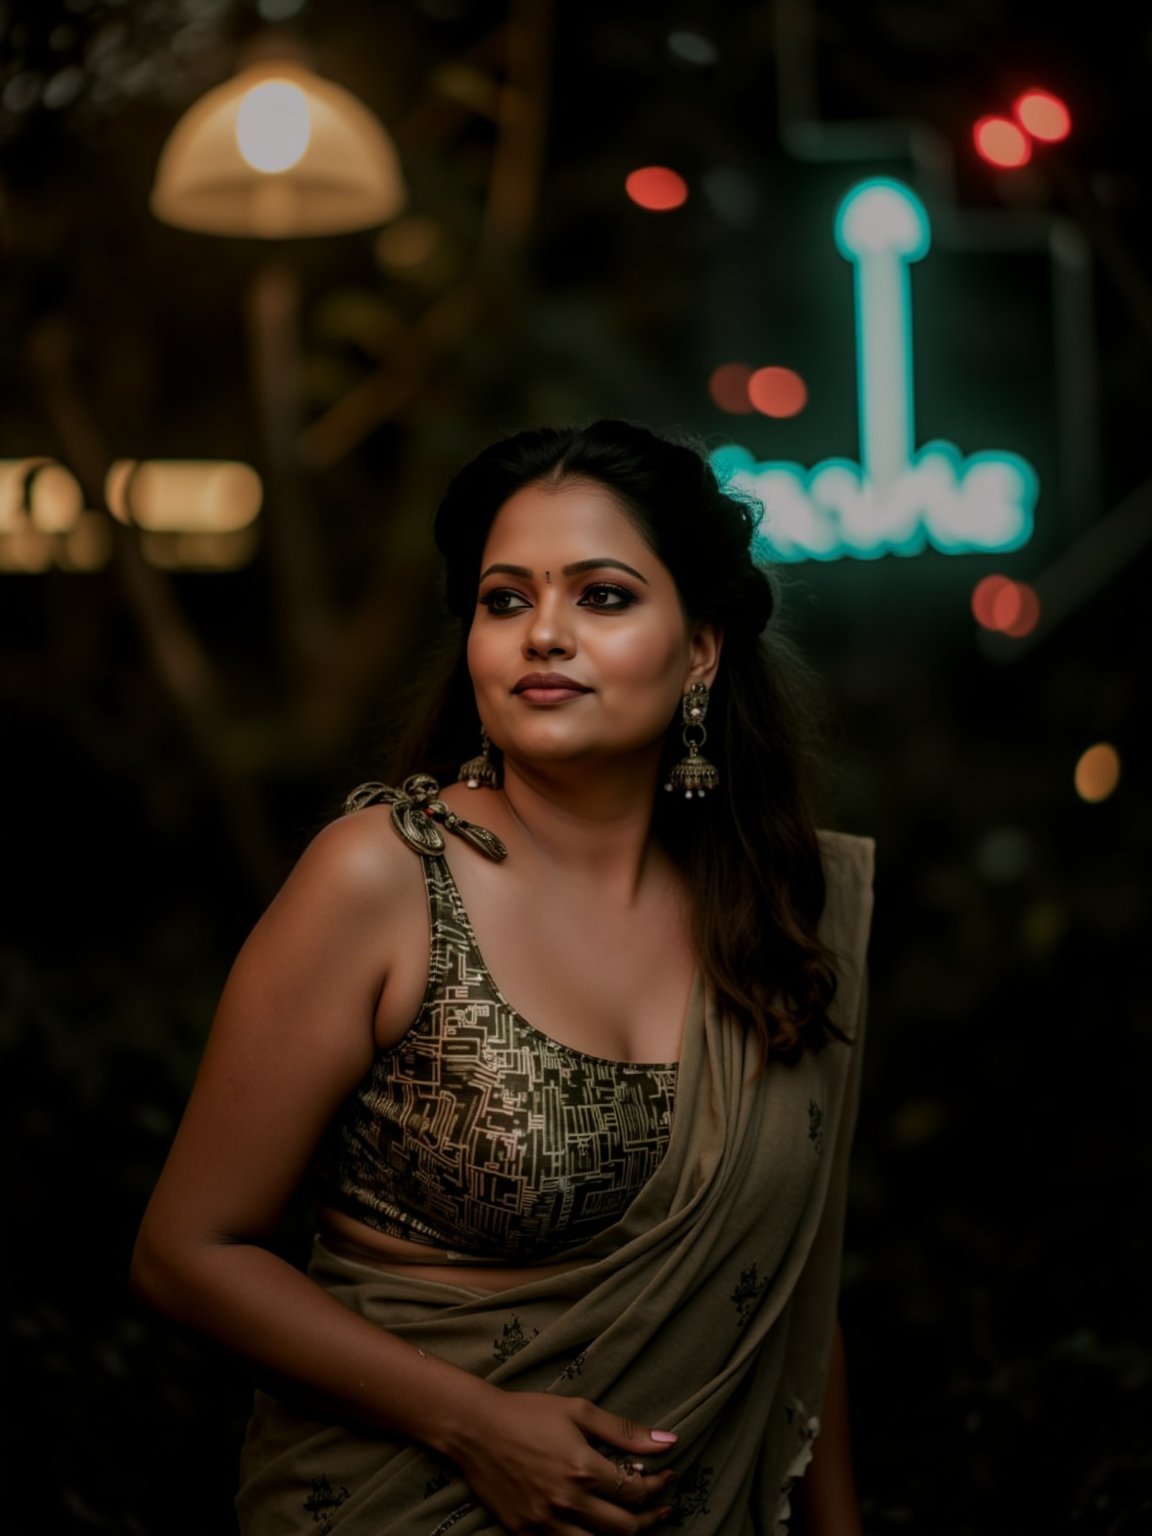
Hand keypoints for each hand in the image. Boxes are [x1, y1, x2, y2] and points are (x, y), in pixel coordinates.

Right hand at [448, 1388, 677, 1533]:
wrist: (474, 1429)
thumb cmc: (527, 1413)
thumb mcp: (578, 1411)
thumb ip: (624, 1432)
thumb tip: (670, 1441)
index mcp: (583, 1468)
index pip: (635, 1491)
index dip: (657, 1486)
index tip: (666, 1476)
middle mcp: (567, 1502)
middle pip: (625, 1528)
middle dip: (651, 1517)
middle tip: (660, 1506)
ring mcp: (545, 1523)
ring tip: (633, 1522)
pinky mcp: (526, 1534)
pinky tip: (596, 1529)